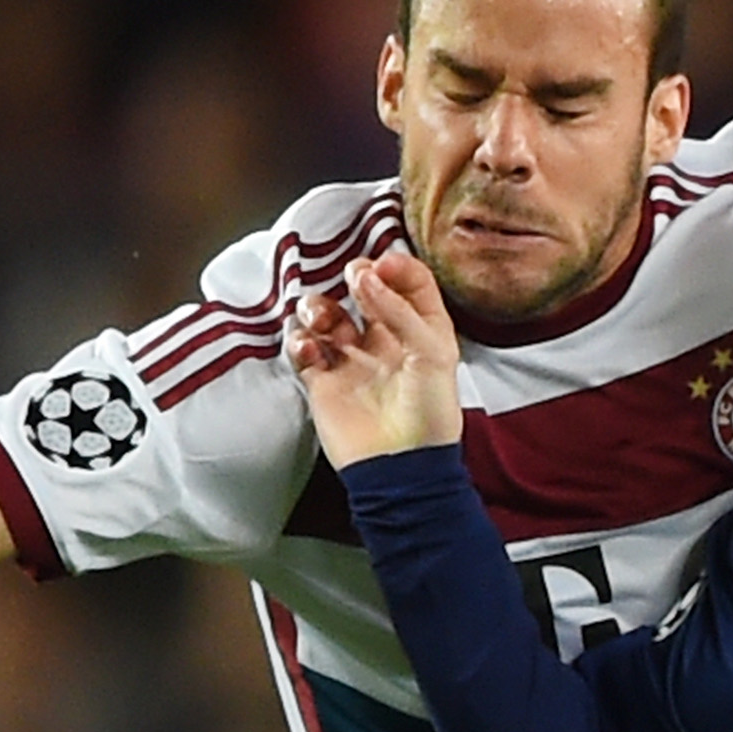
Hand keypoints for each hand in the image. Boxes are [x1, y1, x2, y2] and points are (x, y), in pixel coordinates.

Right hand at [288, 248, 463, 463]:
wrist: (402, 468)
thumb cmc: (430, 415)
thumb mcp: (433, 353)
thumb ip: (399, 309)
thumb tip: (364, 275)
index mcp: (421, 331)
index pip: (409, 282)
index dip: (396, 266)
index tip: (382, 263)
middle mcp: (385, 340)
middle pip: (363, 289)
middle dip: (356, 276)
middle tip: (354, 278)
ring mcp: (351, 360)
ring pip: (325, 313)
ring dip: (317, 306)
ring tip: (323, 320)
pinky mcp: (323, 382)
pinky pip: (302, 348)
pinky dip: (299, 341)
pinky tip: (310, 349)